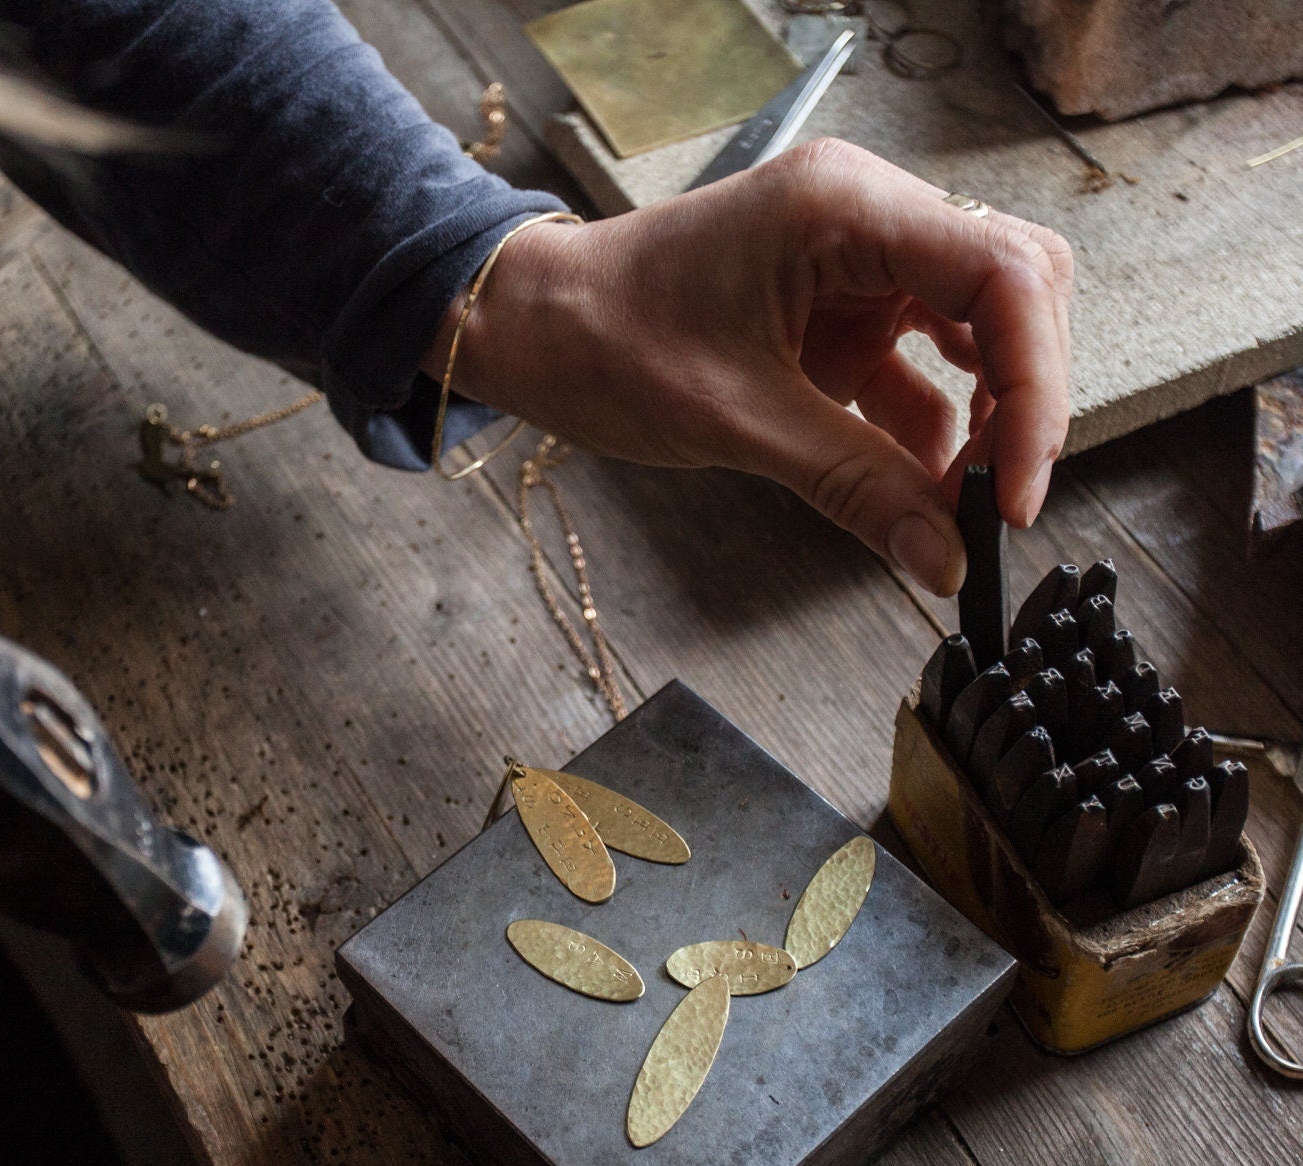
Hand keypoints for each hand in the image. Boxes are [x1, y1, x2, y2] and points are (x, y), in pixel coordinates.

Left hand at [438, 139, 1073, 595]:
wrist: (528, 326)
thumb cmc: (602, 340)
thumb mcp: (736, 423)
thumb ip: (856, 487)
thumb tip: (944, 560)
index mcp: (842, 206)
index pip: (1004, 276)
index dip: (1035, 388)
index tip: (1020, 491)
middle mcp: (863, 212)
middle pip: (1011, 292)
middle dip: (1021, 400)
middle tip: (998, 503)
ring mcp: (854, 256)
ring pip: (978, 326)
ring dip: (985, 415)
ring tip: (961, 504)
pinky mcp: (838, 302)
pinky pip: (920, 359)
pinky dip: (933, 425)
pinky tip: (919, 488)